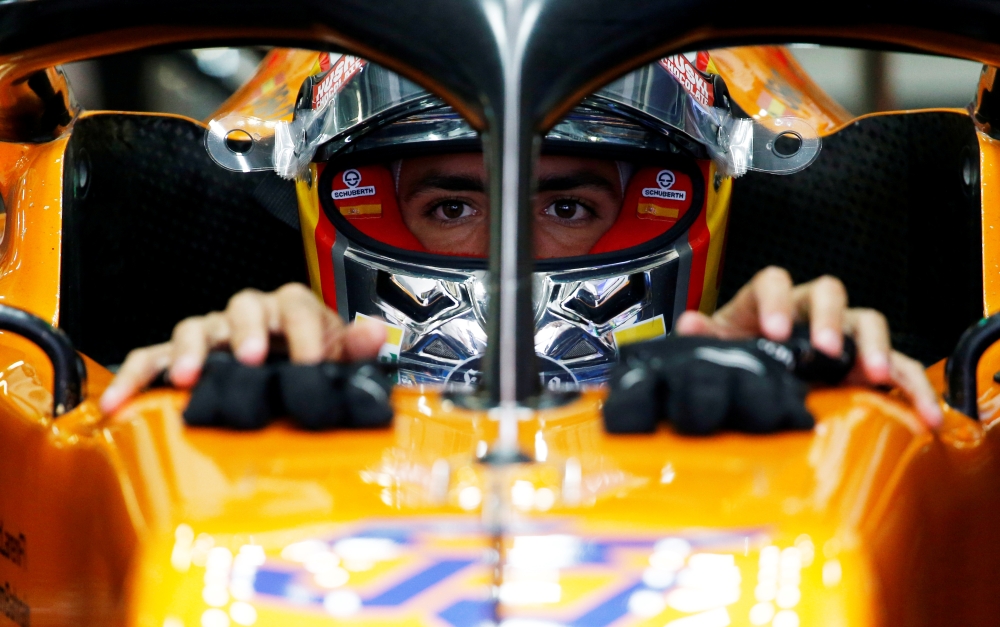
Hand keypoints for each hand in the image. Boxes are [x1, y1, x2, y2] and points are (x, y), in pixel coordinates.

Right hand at [99, 283, 384, 413]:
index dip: (306, 332)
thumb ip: (356, 348)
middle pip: (243, 306)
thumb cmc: (309, 363)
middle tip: (251, 358)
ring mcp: (212, 335)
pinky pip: (151, 360)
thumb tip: (374, 331)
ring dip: (192, 350)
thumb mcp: (340, 358)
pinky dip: (135, 378)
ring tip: (192, 378)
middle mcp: (249, 317)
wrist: (285, 374)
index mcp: (290, 312)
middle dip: (246, 331)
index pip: (296, 307)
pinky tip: (119, 404)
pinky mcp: (180, 360)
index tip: (312, 363)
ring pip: (196, 327)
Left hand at [675, 267, 943, 428]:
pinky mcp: (867, 364)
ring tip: (874, 375)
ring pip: (869, 321)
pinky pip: (899, 367)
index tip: (774, 331)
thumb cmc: (738, 358)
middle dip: (829, 318)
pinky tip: (925, 413)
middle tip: (826, 350)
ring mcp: (844, 335)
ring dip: (875, 346)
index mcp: (768, 303)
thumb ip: (704, 337)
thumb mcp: (717, 349)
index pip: (773, 281)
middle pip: (828, 292)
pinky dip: (914, 388)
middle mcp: (810, 311)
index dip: (775, 301)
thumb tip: (689, 324)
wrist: (755, 385)